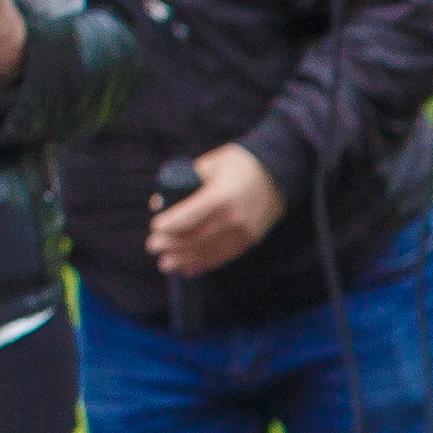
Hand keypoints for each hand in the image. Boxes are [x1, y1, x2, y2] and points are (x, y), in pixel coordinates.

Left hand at [145, 143, 287, 274]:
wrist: (280, 174)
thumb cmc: (240, 165)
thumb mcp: (212, 164)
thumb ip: (186, 181)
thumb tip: (160, 202)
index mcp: (221, 196)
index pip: (188, 217)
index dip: (169, 225)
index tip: (155, 227)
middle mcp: (233, 218)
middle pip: (195, 237)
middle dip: (171, 244)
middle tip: (153, 246)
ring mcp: (243, 232)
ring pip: (208, 251)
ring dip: (184, 259)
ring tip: (165, 264)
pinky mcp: (250, 240)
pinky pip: (223, 255)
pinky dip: (204, 263)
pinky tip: (188, 268)